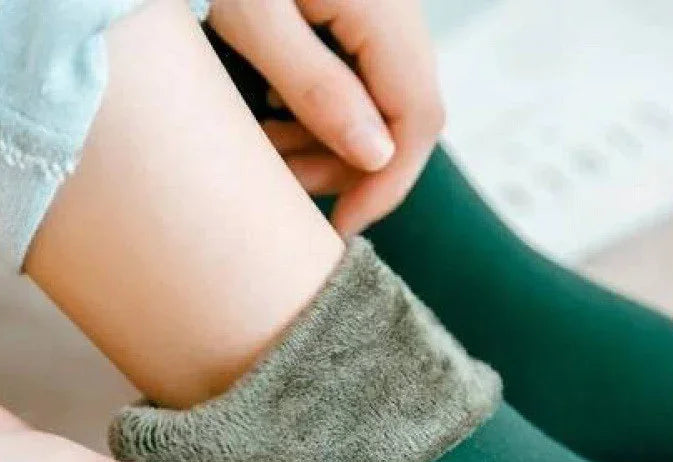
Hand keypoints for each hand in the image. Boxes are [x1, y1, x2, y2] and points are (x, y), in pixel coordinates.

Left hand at [209, 0, 443, 235]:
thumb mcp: (255, 18)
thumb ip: (318, 87)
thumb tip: (376, 157)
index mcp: (382, 10)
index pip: (417, 119)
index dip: (386, 186)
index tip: (342, 228)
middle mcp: (394, 15)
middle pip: (401, 121)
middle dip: (346, 169)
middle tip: (283, 185)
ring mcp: (377, 18)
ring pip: (376, 109)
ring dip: (325, 146)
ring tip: (265, 147)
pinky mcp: (353, 23)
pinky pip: (354, 86)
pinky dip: (316, 118)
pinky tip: (272, 118)